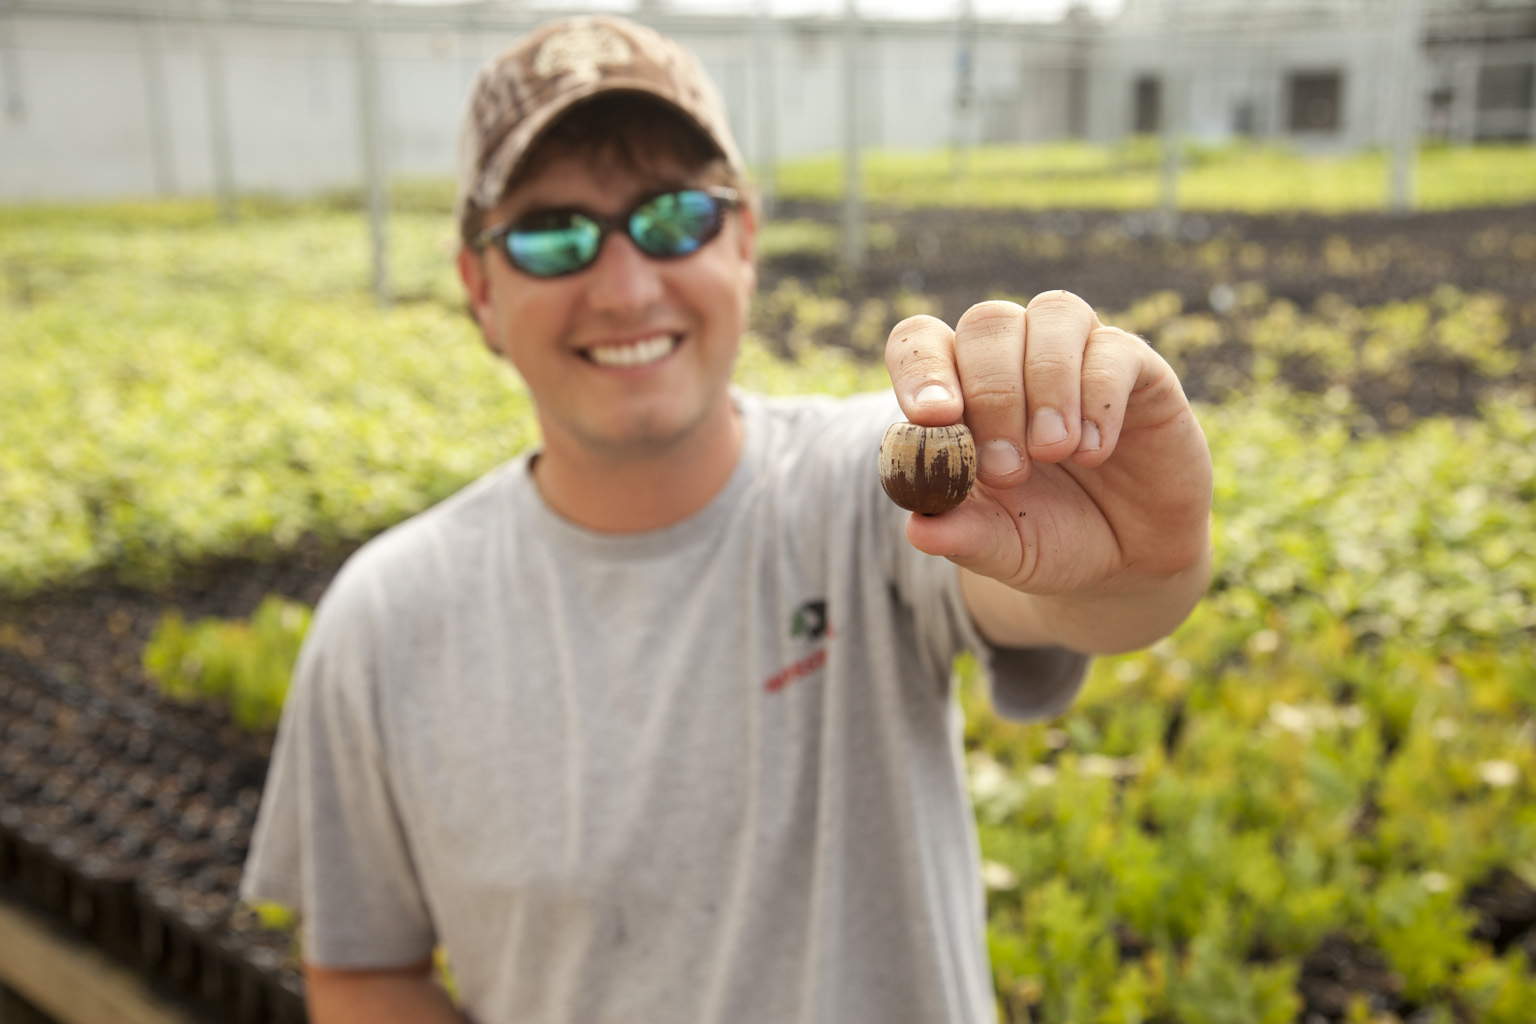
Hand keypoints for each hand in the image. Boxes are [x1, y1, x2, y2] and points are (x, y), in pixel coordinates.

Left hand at [884, 291, 1212, 638]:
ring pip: (1053, 314)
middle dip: (992, 395)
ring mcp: (1076, 354)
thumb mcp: (1001, 547)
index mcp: (960, 389)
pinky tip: (1094, 452)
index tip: (933, 418)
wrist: (1130, 560)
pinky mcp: (1137, 368)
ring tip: (1053, 453)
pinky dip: (1099, 398)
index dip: (921, 368)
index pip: (921, 341)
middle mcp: (1015, 357)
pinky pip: (1114, 349)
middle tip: (1005, 468)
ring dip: (1046, 385)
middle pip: (986, 323)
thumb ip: (961, 535)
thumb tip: (918, 528)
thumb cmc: (1049, 537)